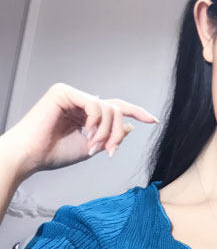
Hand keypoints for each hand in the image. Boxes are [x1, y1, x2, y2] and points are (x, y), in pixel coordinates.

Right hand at [4, 82, 159, 178]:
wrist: (31, 156)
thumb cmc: (54, 154)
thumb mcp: (91, 147)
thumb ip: (110, 136)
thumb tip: (130, 127)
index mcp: (85, 113)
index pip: (115, 108)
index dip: (136, 112)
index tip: (154, 121)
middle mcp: (80, 101)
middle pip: (116, 109)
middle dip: (118, 132)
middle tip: (111, 150)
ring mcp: (72, 94)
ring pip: (108, 109)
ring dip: (107, 132)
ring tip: (94, 146)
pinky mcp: (64, 92)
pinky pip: (95, 104)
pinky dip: (96, 122)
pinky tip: (86, 134)